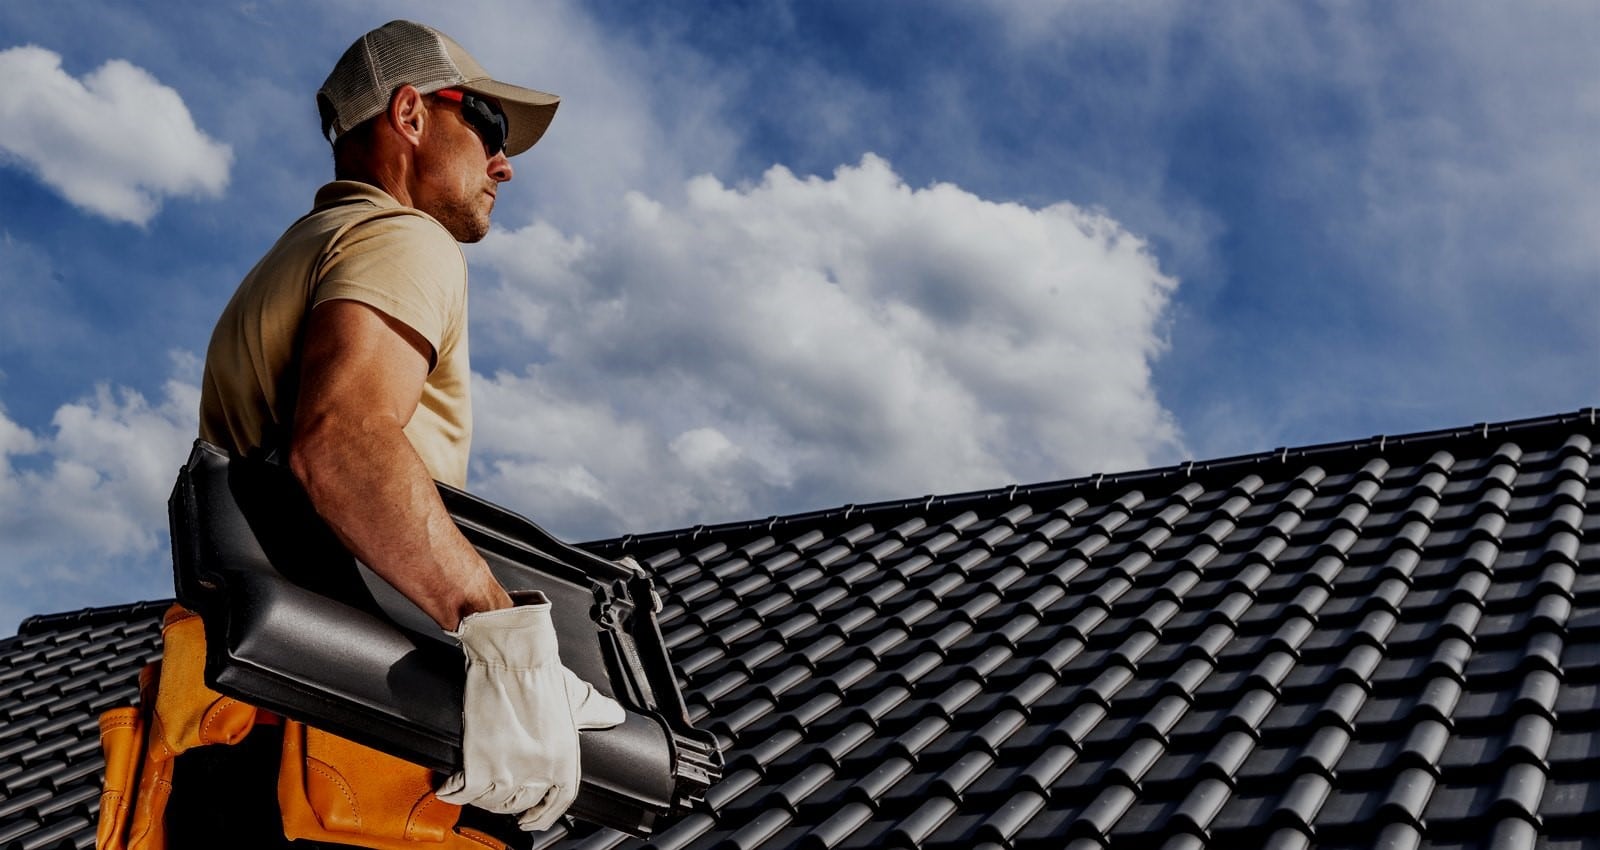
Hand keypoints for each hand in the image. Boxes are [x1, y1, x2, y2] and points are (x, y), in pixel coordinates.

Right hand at [436, 593, 625, 830]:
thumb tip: (614, 715)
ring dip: (481, 797)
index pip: (558, 803)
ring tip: (475, 785)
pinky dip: (453, 790)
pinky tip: (452, 784)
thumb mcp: (576, 696)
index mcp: (566, 759)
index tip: (531, 819)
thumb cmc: (540, 671)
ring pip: (492, 803)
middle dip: (509, 802)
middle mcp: (540, 771)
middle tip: (498, 791)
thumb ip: (595, 710)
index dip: (542, 815)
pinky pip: (463, 793)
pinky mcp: (478, 765)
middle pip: (521, 805)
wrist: (511, 654)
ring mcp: (509, 771)